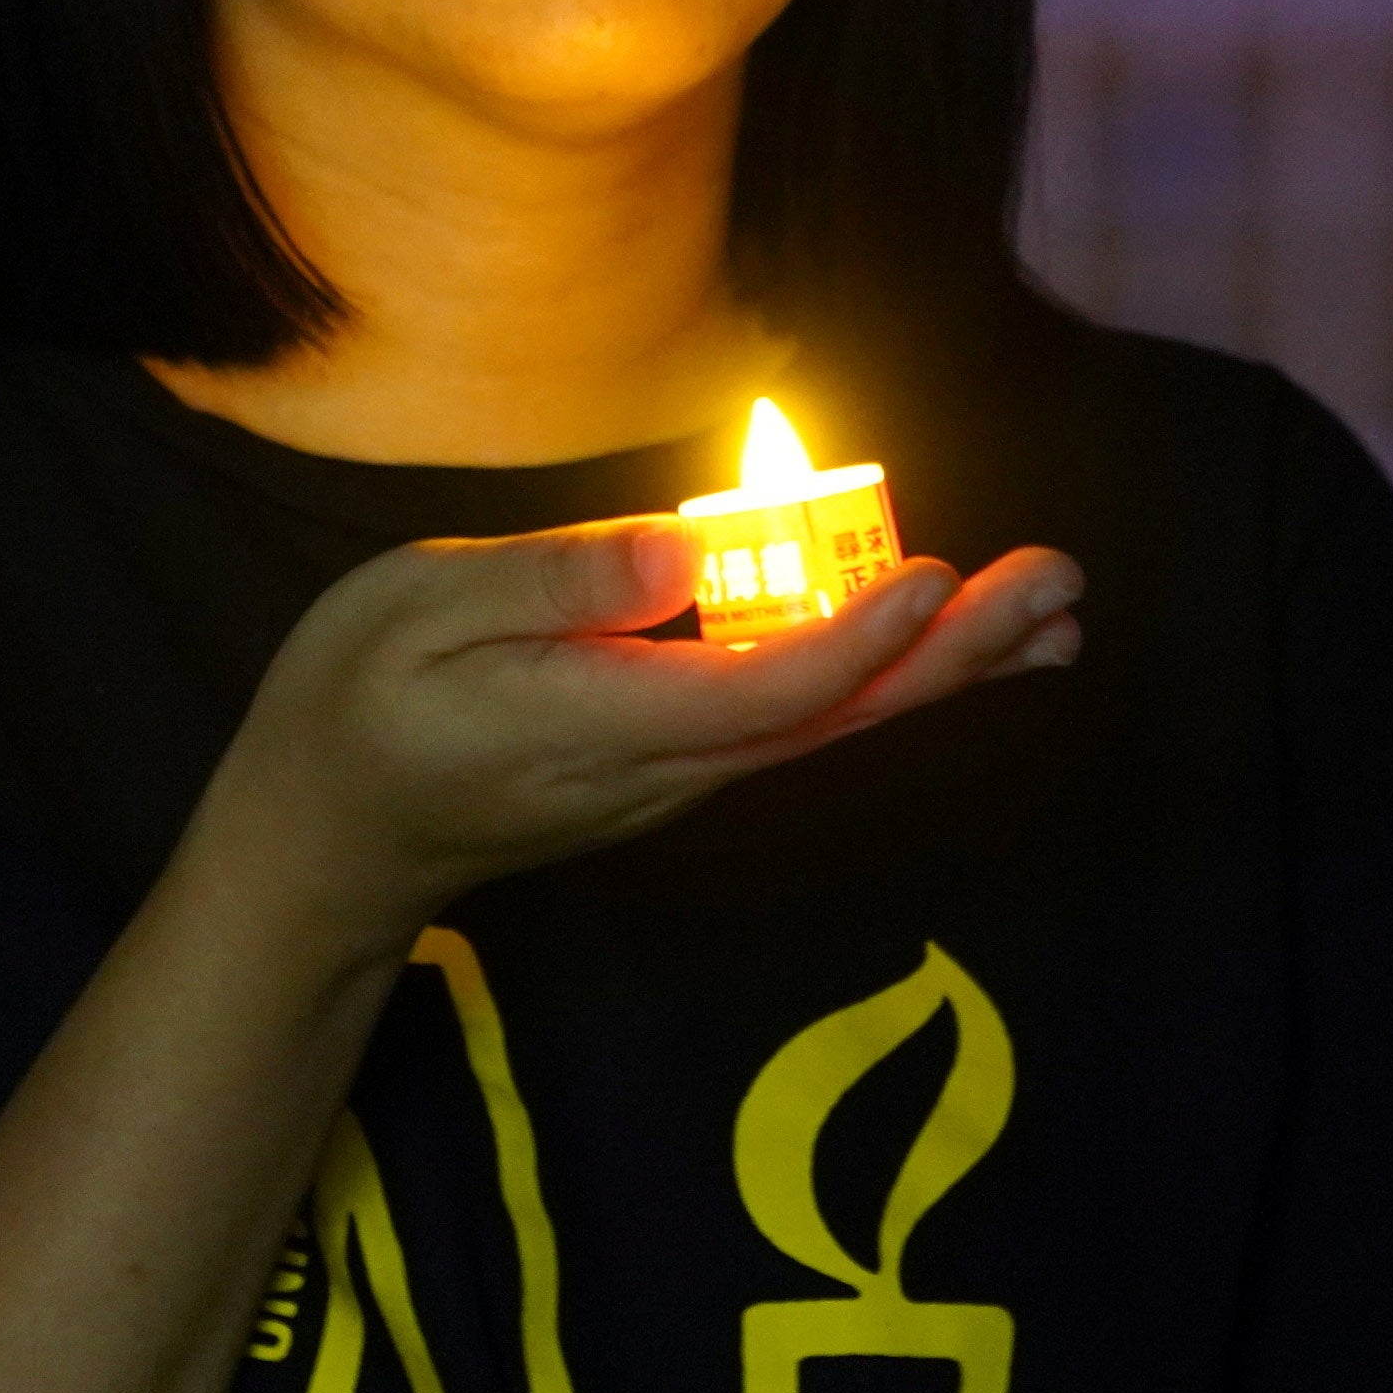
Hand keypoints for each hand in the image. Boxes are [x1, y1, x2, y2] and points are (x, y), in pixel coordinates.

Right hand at [188, 516, 1086, 961]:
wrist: (329, 840)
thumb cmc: (355, 706)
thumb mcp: (418, 608)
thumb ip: (555, 582)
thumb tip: (683, 552)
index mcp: (605, 722)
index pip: (761, 688)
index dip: (855, 635)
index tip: (934, 574)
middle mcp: (668, 765)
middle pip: (838, 715)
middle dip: (955, 652)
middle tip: (1062, 589)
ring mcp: (680, 776)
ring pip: (836, 724)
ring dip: (946, 667)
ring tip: (1053, 614)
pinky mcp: (680, 765)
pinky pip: (803, 721)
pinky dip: (888, 677)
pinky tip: (947, 640)